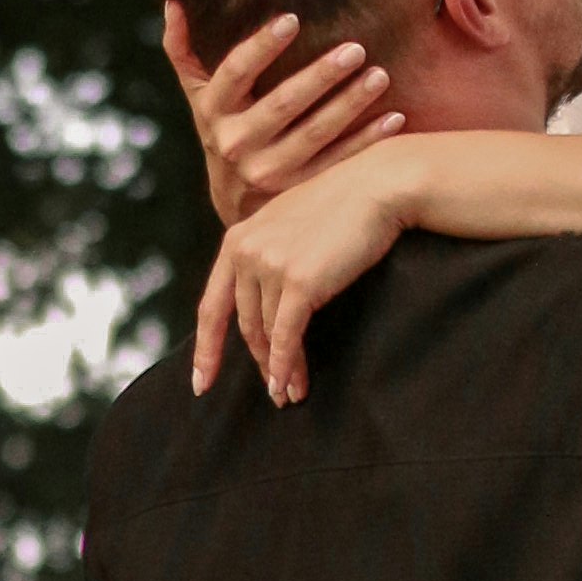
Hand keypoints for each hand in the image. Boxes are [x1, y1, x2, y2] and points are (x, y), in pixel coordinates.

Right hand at [164, 0, 402, 230]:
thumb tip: (173, 1)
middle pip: (282, 104)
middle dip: (321, 75)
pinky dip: (368, 141)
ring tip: (380, 76)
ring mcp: (268, 172)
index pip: (235, 73)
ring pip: (315, 134)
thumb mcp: (199, 97)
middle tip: (355, 48)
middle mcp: (236, 144)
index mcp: (213, 112)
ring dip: (351, 104)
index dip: (261, 45)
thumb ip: (184, 50)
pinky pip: (339, 162)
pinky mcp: (299, 192)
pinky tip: (394, 117)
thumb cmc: (225, 130)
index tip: (292, 19)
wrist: (236, 205)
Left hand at [192, 149, 420, 403]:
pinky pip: (286, 336)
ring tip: (291, 394)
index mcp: (237, 239)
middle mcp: (245, 252)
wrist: (378, 186)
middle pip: (244, 325)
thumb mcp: (288, 225)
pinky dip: (286, 365)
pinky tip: (291, 385)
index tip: (202, 382)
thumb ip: (267, 256)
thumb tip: (261, 304)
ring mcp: (269, 266)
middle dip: (258, 362)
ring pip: (266, 333)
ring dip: (279, 369)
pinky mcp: (298, 281)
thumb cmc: (343, 207)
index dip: (206, 349)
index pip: (212, 306)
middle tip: (273, 392)